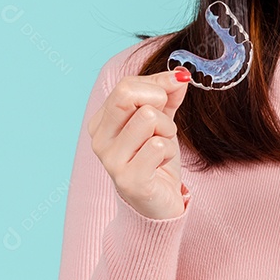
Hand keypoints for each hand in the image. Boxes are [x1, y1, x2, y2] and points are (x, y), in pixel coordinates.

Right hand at [87, 67, 191, 219]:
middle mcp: (100, 140)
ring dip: (167, 131)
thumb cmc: (156, 160)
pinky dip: (169, 152)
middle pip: (127, 94)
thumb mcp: (161, 121)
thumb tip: (179, 75)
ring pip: (148, 118)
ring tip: (162, 148)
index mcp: (101, 122)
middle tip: (164, 123)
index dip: (157, 84)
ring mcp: (111, 161)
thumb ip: (167, 95)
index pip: (127, 85)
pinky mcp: (129, 180)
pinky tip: (162, 164)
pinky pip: (158, 146)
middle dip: (158, 102)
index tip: (173, 89)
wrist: (159, 204)